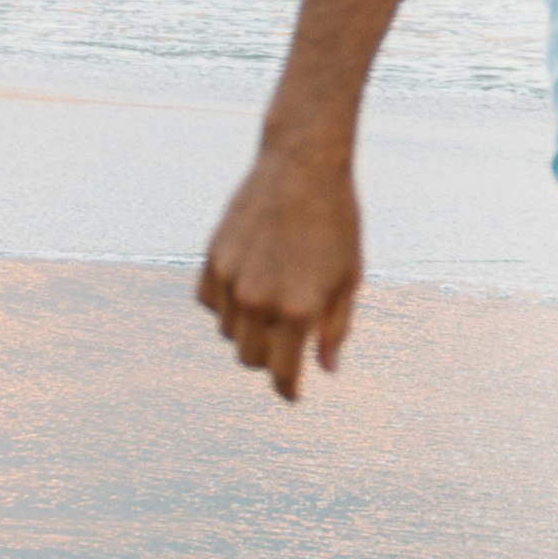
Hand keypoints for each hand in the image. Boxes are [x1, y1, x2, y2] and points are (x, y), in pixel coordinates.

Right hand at [197, 137, 369, 400]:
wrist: (303, 165)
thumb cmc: (337, 223)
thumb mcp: (349, 279)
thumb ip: (336, 329)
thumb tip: (327, 369)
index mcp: (297, 311)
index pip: (282, 374)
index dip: (288, 390)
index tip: (293, 393)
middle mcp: (257, 301)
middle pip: (249, 359)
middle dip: (268, 360)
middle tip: (286, 345)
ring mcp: (230, 279)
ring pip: (227, 332)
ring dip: (246, 330)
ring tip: (273, 302)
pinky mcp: (212, 258)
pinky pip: (208, 302)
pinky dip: (224, 305)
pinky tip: (246, 287)